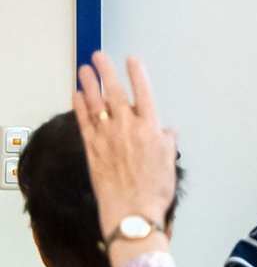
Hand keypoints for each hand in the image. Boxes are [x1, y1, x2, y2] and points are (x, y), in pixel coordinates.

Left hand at [73, 52, 177, 243]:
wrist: (132, 210)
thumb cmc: (154, 190)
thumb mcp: (169, 162)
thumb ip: (167, 142)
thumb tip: (168, 131)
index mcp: (150, 129)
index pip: (143, 93)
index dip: (137, 74)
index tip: (132, 60)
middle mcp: (127, 127)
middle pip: (114, 91)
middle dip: (106, 71)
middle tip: (99, 56)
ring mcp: (107, 136)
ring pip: (96, 102)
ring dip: (89, 83)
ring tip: (84, 69)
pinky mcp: (92, 147)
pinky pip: (83, 120)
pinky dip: (79, 106)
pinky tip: (77, 95)